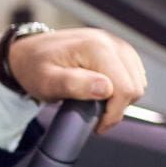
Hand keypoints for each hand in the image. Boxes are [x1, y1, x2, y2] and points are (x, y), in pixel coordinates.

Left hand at [6, 27, 147, 132]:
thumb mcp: (45, 81)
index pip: (125, 89)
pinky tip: (100, 92)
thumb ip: (73, 85)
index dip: (113, 113)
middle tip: (93, 114)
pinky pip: (132, 77)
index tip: (96, 124)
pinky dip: (120, 89)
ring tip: (93, 102)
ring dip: (119, 99)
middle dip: (116, 107)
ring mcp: (117, 44)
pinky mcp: (119, 50)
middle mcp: (111, 42)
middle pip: (134, 87)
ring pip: (137, 83)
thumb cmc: (33, 67)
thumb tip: (105, 89)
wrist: (28, 53)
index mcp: (96, 47)